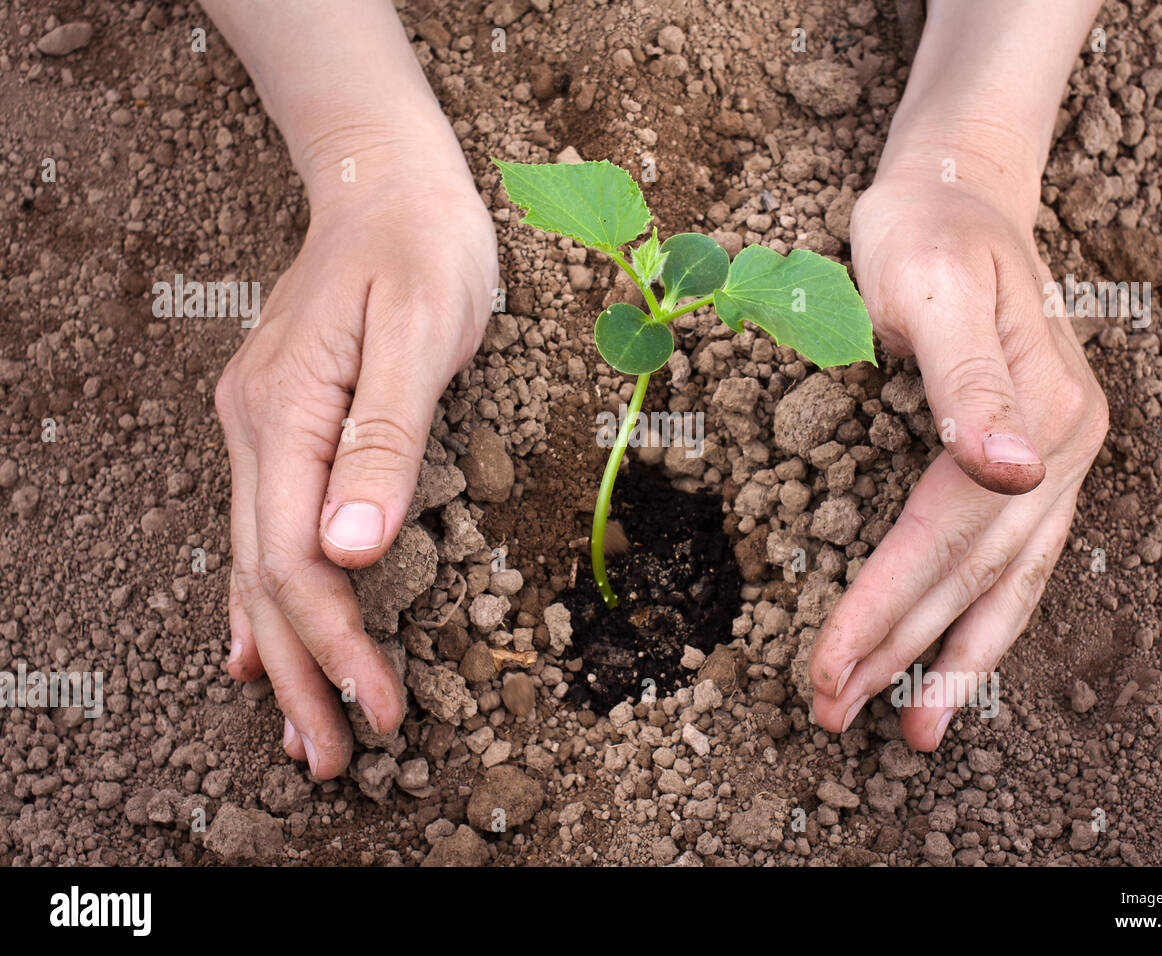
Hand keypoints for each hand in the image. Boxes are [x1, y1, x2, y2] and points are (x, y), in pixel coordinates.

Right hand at [215, 139, 497, 777]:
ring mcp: (260, 430)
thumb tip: (352, 551)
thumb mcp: (423, 335)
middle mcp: (256, 432)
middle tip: (336, 760)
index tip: (379, 709)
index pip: (299, 559)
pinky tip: (256, 647)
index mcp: (287, 416)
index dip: (336, 643)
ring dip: (282, 653)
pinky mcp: (281, 428)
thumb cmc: (421, 249)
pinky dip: (263, 600)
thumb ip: (385, 441)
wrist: (387, 186)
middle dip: (304, 674)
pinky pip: (261, 531)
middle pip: (268, 579)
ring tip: (304, 731)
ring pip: (258, 565)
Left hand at [808, 161, 1107, 748]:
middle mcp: (1062, 447)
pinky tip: (955, 657)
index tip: (826, 668)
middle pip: (974, 573)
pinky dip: (982, 617)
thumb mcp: (931, 287)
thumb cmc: (927, 231)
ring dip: (957, 663)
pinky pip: (1014, 558)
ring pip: (1007, 582)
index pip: (946, 536)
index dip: (883, 608)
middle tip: (835, 714)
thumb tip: (1012, 473)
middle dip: (901, 651)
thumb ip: (967, 382)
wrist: (959, 191)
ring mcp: (1058, 457)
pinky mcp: (1036, 458)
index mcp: (1038, 411)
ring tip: (916, 733)